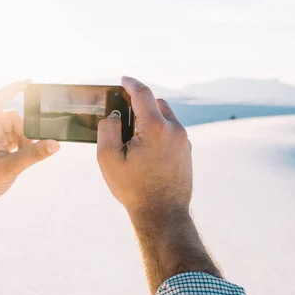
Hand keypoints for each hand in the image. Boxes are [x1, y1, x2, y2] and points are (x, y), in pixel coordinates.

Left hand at [0, 80, 59, 233]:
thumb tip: (55, 144)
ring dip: (23, 141)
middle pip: (13, 117)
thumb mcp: (10, 167)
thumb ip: (34, 155)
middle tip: (29, 148)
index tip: (30, 82)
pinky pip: (12, 138)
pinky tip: (22, 157)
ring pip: (15, 129)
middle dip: (25, 131)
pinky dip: (20, 146)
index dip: (13, 88)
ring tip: (23, 157)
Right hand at [97, 76, 192, 221]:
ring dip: (150, 118)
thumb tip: (113, 116)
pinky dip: (158, 131)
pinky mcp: (186, 152)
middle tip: (123, 111)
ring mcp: (184, 141)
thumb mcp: (108, 159)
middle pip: (156, 103)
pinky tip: (145, 147)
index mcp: (155, 127)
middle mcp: (174, 130)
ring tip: (133, 134)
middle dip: (140, 103)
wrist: (163, 214)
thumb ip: (107, 130)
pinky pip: (171, 132)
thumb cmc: (133, 188)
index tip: (123, 79)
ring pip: (165, 117)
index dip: (131, 83)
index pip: (143, 93)